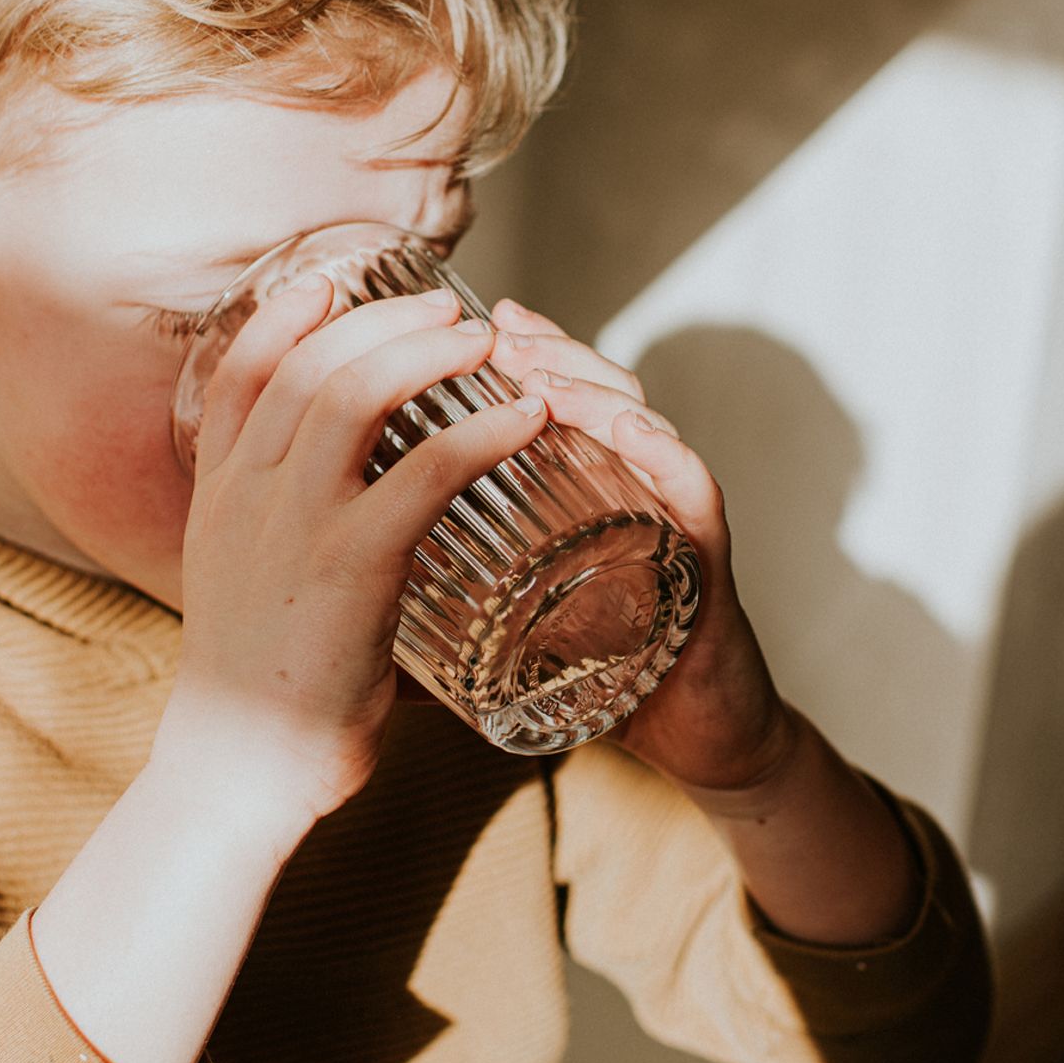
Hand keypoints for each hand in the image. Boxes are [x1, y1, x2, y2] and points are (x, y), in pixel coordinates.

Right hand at [166, 279, 549, 823]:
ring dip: (428, 353)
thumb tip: (349, 523)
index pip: (240, 374)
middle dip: (383, 318)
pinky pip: (425, 472)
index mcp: (217, 497)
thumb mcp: (245, 593)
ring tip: (487, 342)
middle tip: (448, 308)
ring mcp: (294, 526)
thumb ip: (283, 542)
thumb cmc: (261, 694)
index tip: (334, 281)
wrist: (238, 770)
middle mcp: (247, 495)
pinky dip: (482, 433)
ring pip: (356, 394)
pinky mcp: (350, 567)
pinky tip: (526, 419)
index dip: (286, 315)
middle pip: (311, 363)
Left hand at [485, 297, 800, 800]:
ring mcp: (672, 517)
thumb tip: (353, 619)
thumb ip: (443, 616)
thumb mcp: (509, 637)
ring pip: (642, 425)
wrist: (690, 742)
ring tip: (544, 372)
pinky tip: (634, 433)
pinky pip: (696, 496)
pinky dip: (669, 459)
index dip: (514, 352)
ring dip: (592, 391)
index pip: (550, 398)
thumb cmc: (602, 681)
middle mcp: (631, 487)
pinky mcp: (710, 563)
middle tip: (490, 331)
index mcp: (583, 493)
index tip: (451, 320)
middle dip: (542, 352)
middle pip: (592, 390)